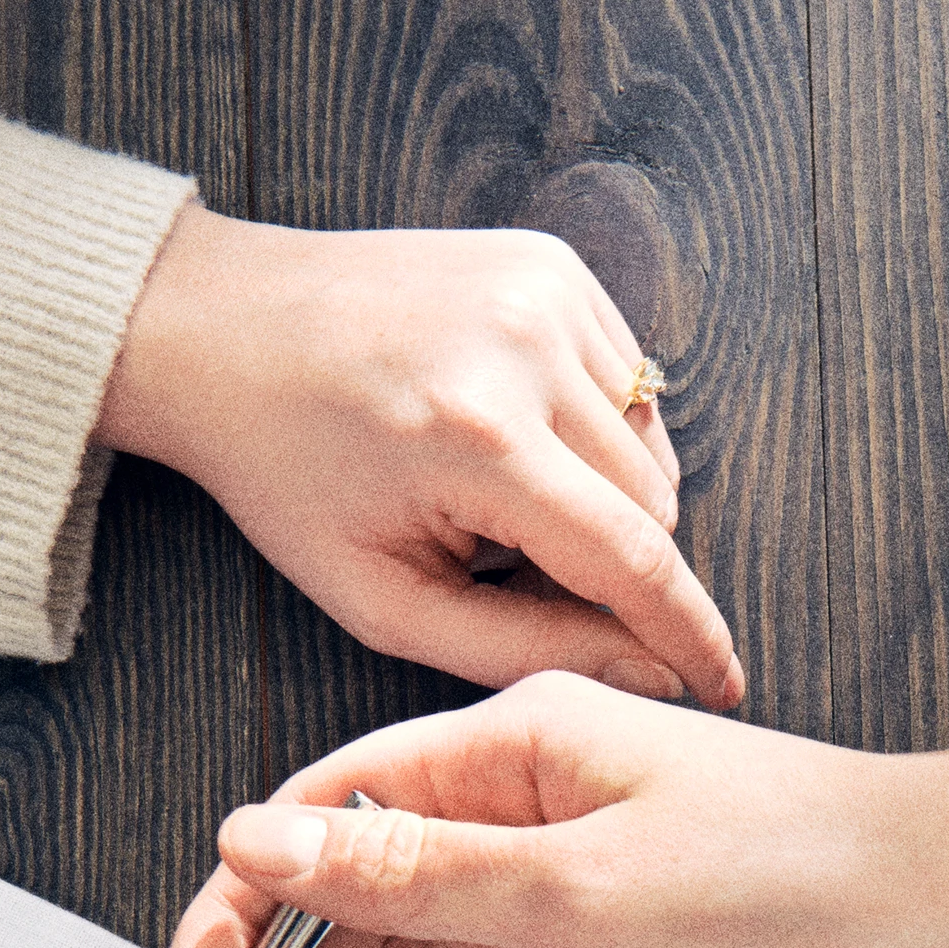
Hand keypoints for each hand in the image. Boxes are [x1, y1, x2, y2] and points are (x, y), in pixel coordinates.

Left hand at [97, 205, 740, 707]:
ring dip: (606, 494)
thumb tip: (652, 677)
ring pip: (652, 445)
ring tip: (508, 496)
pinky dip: (594, 429)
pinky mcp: (552, 263)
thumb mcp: (385, 599)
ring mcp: (545, 290)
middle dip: (615, 562)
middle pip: (654, 505)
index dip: (689, 634)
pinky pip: (630, 382)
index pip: (632, 557)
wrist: (224, 329)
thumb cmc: (293, 477)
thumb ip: (523, 650)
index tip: (725, 684)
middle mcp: (524, 347)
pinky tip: (516, 430)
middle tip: (524, 572)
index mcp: (477, 438)